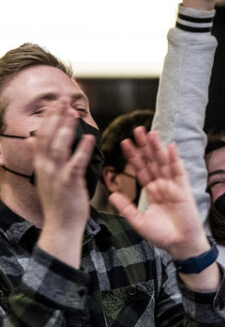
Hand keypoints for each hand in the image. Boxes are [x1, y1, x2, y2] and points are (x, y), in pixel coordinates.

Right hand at [34, 100, 94, 266]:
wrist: (61, 226)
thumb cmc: (60, 203)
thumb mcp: (47, 178)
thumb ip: (42, 158)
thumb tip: (33, 141)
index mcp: (42, 165)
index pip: (42, 136)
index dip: (47, 119)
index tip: (54, 103)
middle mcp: (46, 168)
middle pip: (48, 136)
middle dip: (54, 117)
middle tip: (62, 99)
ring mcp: (56, 175)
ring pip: (59, 147)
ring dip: (65, 128)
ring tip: (73, 112)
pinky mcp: (69, 184)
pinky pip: (76, 164)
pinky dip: (82, 150)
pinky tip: (89, 138)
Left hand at [108, 128, 210, 260]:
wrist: (180, 245)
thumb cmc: (162, 235)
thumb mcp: (139, 221)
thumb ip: (126, 208)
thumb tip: (112, 194)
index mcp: (152, 192)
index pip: (141, 170)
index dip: (133, 157)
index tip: (124, 143)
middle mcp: (162, 186)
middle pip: (152, 161)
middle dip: (144, 146)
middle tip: (137, 130)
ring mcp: (174, 186)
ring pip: (164, 163)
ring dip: (158, 148)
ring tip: (151, 133)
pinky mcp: (184, 190)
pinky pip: (179, 172)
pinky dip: (175, 159)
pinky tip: (170, 147)